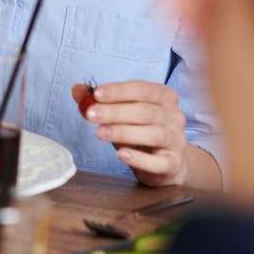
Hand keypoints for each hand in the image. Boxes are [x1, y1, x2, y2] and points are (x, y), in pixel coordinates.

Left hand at [73, 80, 188, 186]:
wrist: (167, 162)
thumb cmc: (141, 131)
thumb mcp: (122, 113)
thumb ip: (100, 101)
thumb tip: (77, 90)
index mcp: (164, 97)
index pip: (142, 89)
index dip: (119, 91)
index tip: (96, 94)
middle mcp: (174, 117)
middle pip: (145, 111)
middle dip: (115, 112)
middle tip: (91, 115)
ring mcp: (176, 141)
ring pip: (153, 134)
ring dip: (123, 132)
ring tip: (100, 133)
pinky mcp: (173, 163)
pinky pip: (158, 162)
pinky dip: (139, 158)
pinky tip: (121, 155)